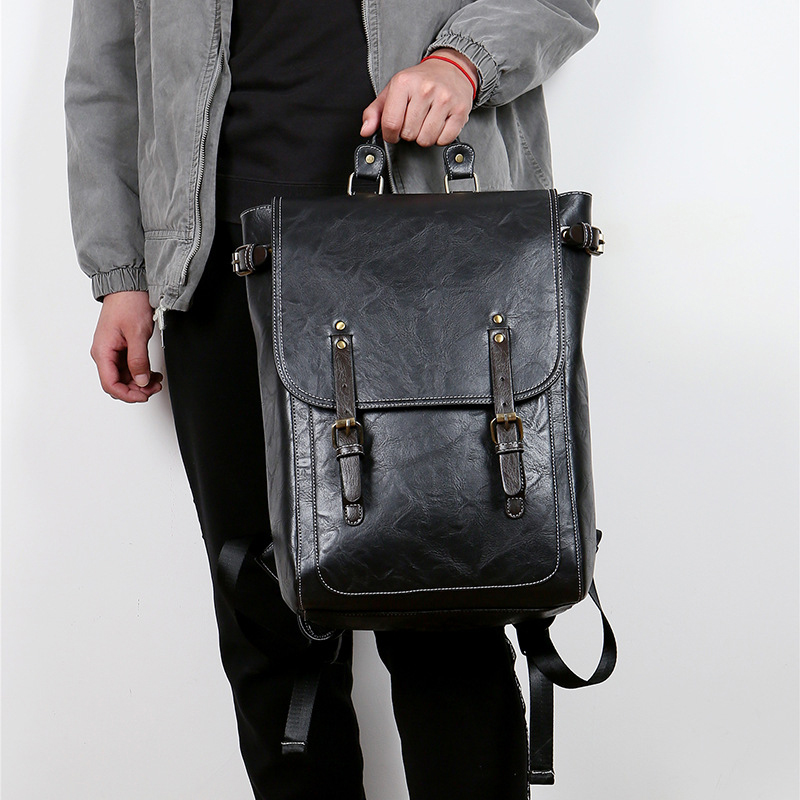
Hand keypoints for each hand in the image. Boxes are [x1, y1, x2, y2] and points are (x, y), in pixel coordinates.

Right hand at [90, 290, 162, 402]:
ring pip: (125, 377)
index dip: (128, 395)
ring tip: (157, 380)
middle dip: (137, 389)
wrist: (128, 286)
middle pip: (118, 383)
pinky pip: (129, 367)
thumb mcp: (137, 334)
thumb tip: (141, 381)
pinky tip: (152, 373)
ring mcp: (112, 351)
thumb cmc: (128, 304)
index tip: (144, 395)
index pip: (110, 384)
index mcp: (103, 352)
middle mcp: (104, 354)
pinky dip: (141, 372)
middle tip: (155, 387)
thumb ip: (138, 360)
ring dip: (141, 382)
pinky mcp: (121, 348)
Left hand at [360, 48, 477, 146]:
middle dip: (409, 133)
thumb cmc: (419, 82)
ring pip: (426, 140)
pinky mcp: (460, 110)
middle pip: (408, 134)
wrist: (452, 68)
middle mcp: (425, 89)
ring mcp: (445, 99)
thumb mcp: (392, 90)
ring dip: (424, 136)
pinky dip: (440, 138)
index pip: (391, 124)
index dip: (390, 135)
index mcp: (404, 83)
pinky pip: (444, 140)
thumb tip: (365, 130)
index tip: (394, 131)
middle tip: (415, 119)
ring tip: (426, 121)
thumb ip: (374, 111)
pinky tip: (439, 123)